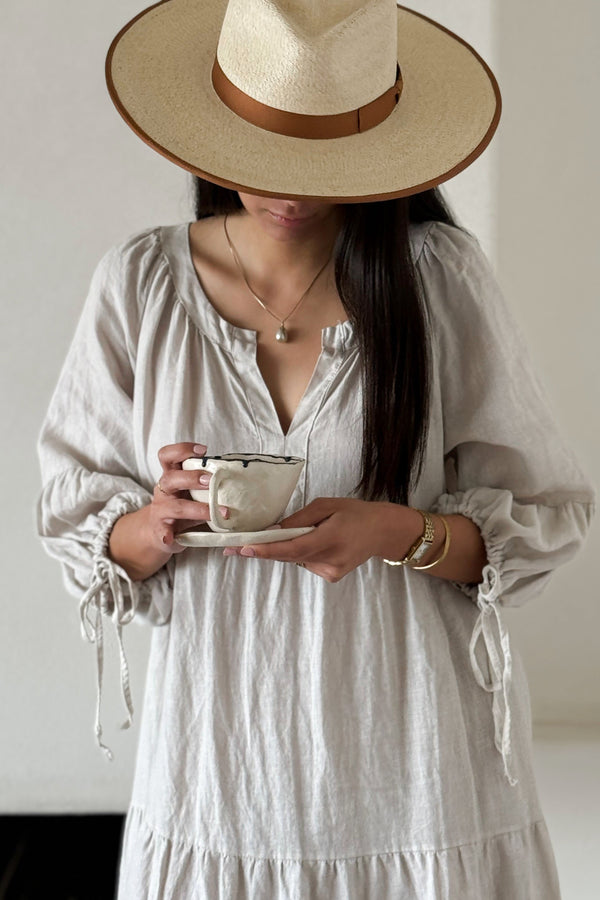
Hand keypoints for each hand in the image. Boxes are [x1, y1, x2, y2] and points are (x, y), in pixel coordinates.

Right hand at [151, 442, 227, 551]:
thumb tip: (238, 475)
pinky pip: (162, 532)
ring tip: (218, 514)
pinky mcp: (161, 530)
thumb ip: (205, 482)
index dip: (183, 450)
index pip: (168, 456)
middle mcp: (164, 490)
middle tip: (211, 480)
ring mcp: (161, 510)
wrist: (158, 531)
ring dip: (197, 509)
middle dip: (192, 477)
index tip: (204, 450)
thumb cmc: (183, 506)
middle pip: (172, 478)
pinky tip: (171, 537)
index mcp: (172, 476)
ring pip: (175, 507)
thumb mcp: (191, 491)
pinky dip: (166, 535)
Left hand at [225, 497, 393, 582]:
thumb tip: (274, 529)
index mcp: (330, 538)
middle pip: (288, 556)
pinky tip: (317, 542)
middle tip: (232, 547)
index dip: (267, 550)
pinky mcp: (331, 576)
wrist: (382, 531)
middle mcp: (329, 560)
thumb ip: (300, 519)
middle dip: (263, 550)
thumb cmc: (355, 513)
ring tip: (301, 533)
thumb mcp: (326, 505)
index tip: (244, 549)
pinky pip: (305, 562)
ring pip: (296, 559)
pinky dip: (301, 552)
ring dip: (287, 548)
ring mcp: (330, 571)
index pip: (292, 548)